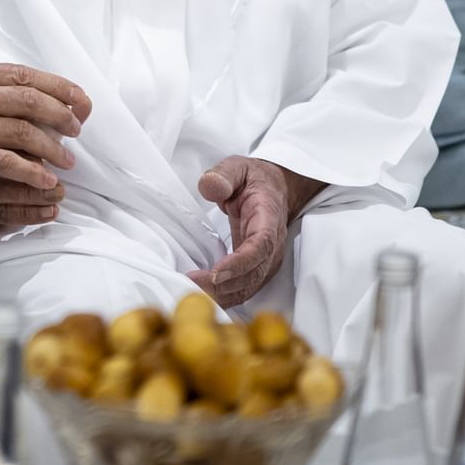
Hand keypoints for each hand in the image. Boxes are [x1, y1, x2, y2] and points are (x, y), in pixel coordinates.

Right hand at [0, 61, 92, 190]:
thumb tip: (5, 91)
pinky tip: (45, 179)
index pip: (22, 73)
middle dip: (61, 113)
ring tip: (67, 158)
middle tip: (78, 127)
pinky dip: (30, 171)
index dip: (57, 85)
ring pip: (23, 131)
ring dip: (52, 146)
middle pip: (30, 98)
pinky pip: (5, 161)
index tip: (78, 97)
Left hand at [186, 157, 322, 307]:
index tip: (215, 273)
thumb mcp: (238, 166)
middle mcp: (272, 246)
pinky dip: (223, 297)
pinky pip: (243, 289)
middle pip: (252, 275)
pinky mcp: (256, 270)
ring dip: (221, 296)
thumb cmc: (254, 180)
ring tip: (190, 292)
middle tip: (190, 285)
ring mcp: (267, 261)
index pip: (260, 247)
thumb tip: (211, 187)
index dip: (239, 263)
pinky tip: (200, 295)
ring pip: (248, 288)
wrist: (274, 190)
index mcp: (268, 219)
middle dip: (222, 286)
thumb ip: (224, 174)